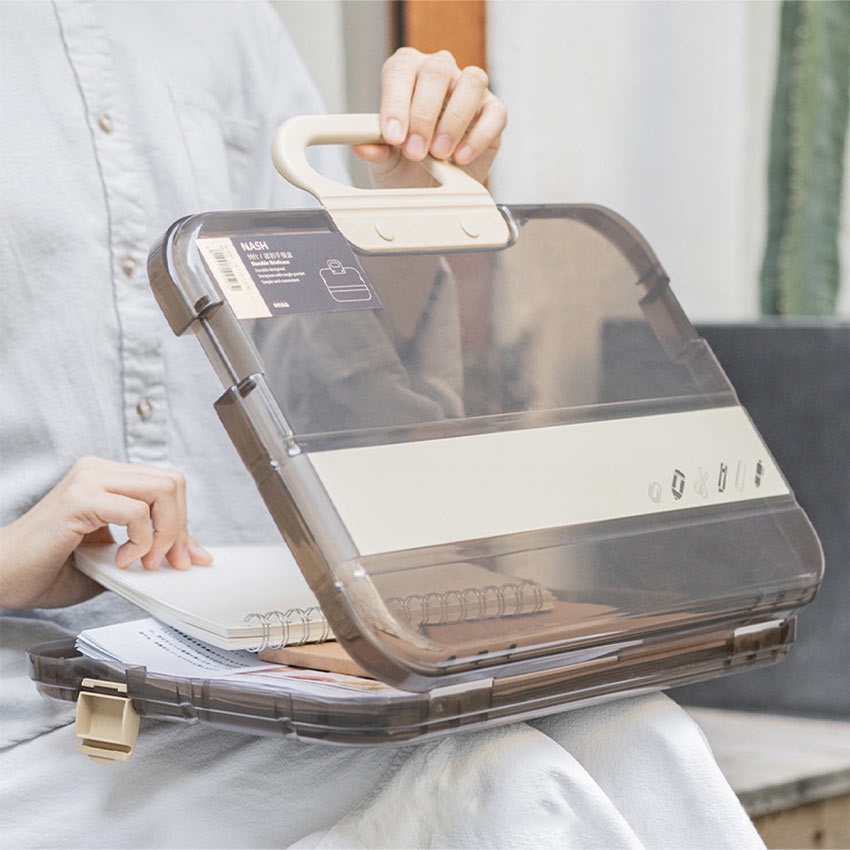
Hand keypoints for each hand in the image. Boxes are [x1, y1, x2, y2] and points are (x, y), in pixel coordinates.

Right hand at [0, 456, 211, 609]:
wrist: (1, 577)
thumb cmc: (49, 569)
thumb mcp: (115, 559)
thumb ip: (152, 549)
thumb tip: (195, 555)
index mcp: (108, 478)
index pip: (168, 485)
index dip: (183, 522)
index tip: (184, 557)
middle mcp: (99, 470)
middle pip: (172, 482)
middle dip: (180, 527)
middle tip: (167, 562)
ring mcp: (89, 480)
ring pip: (163, 490)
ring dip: (165, 533)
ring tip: (145, 562)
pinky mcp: (80, 499)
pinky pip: (136, 512)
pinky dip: (141, 540)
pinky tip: (122, 560)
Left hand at [353, 47, 506, 188]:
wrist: (432, 188)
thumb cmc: (406, 165)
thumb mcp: (385, 161)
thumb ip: (375, 150)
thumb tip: (363, 147)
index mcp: (406, 72)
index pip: (400, 70)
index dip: (396, 102)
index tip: (393, 136)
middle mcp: (439, 72)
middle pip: (437, 71)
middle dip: (424, 115)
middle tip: (415, 151)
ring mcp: (468, 90)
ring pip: (471, 83)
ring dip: (453, 121)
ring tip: (440, 154)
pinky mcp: (493, 112)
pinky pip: (494, 114)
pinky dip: (478, 137)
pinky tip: (461, 158)